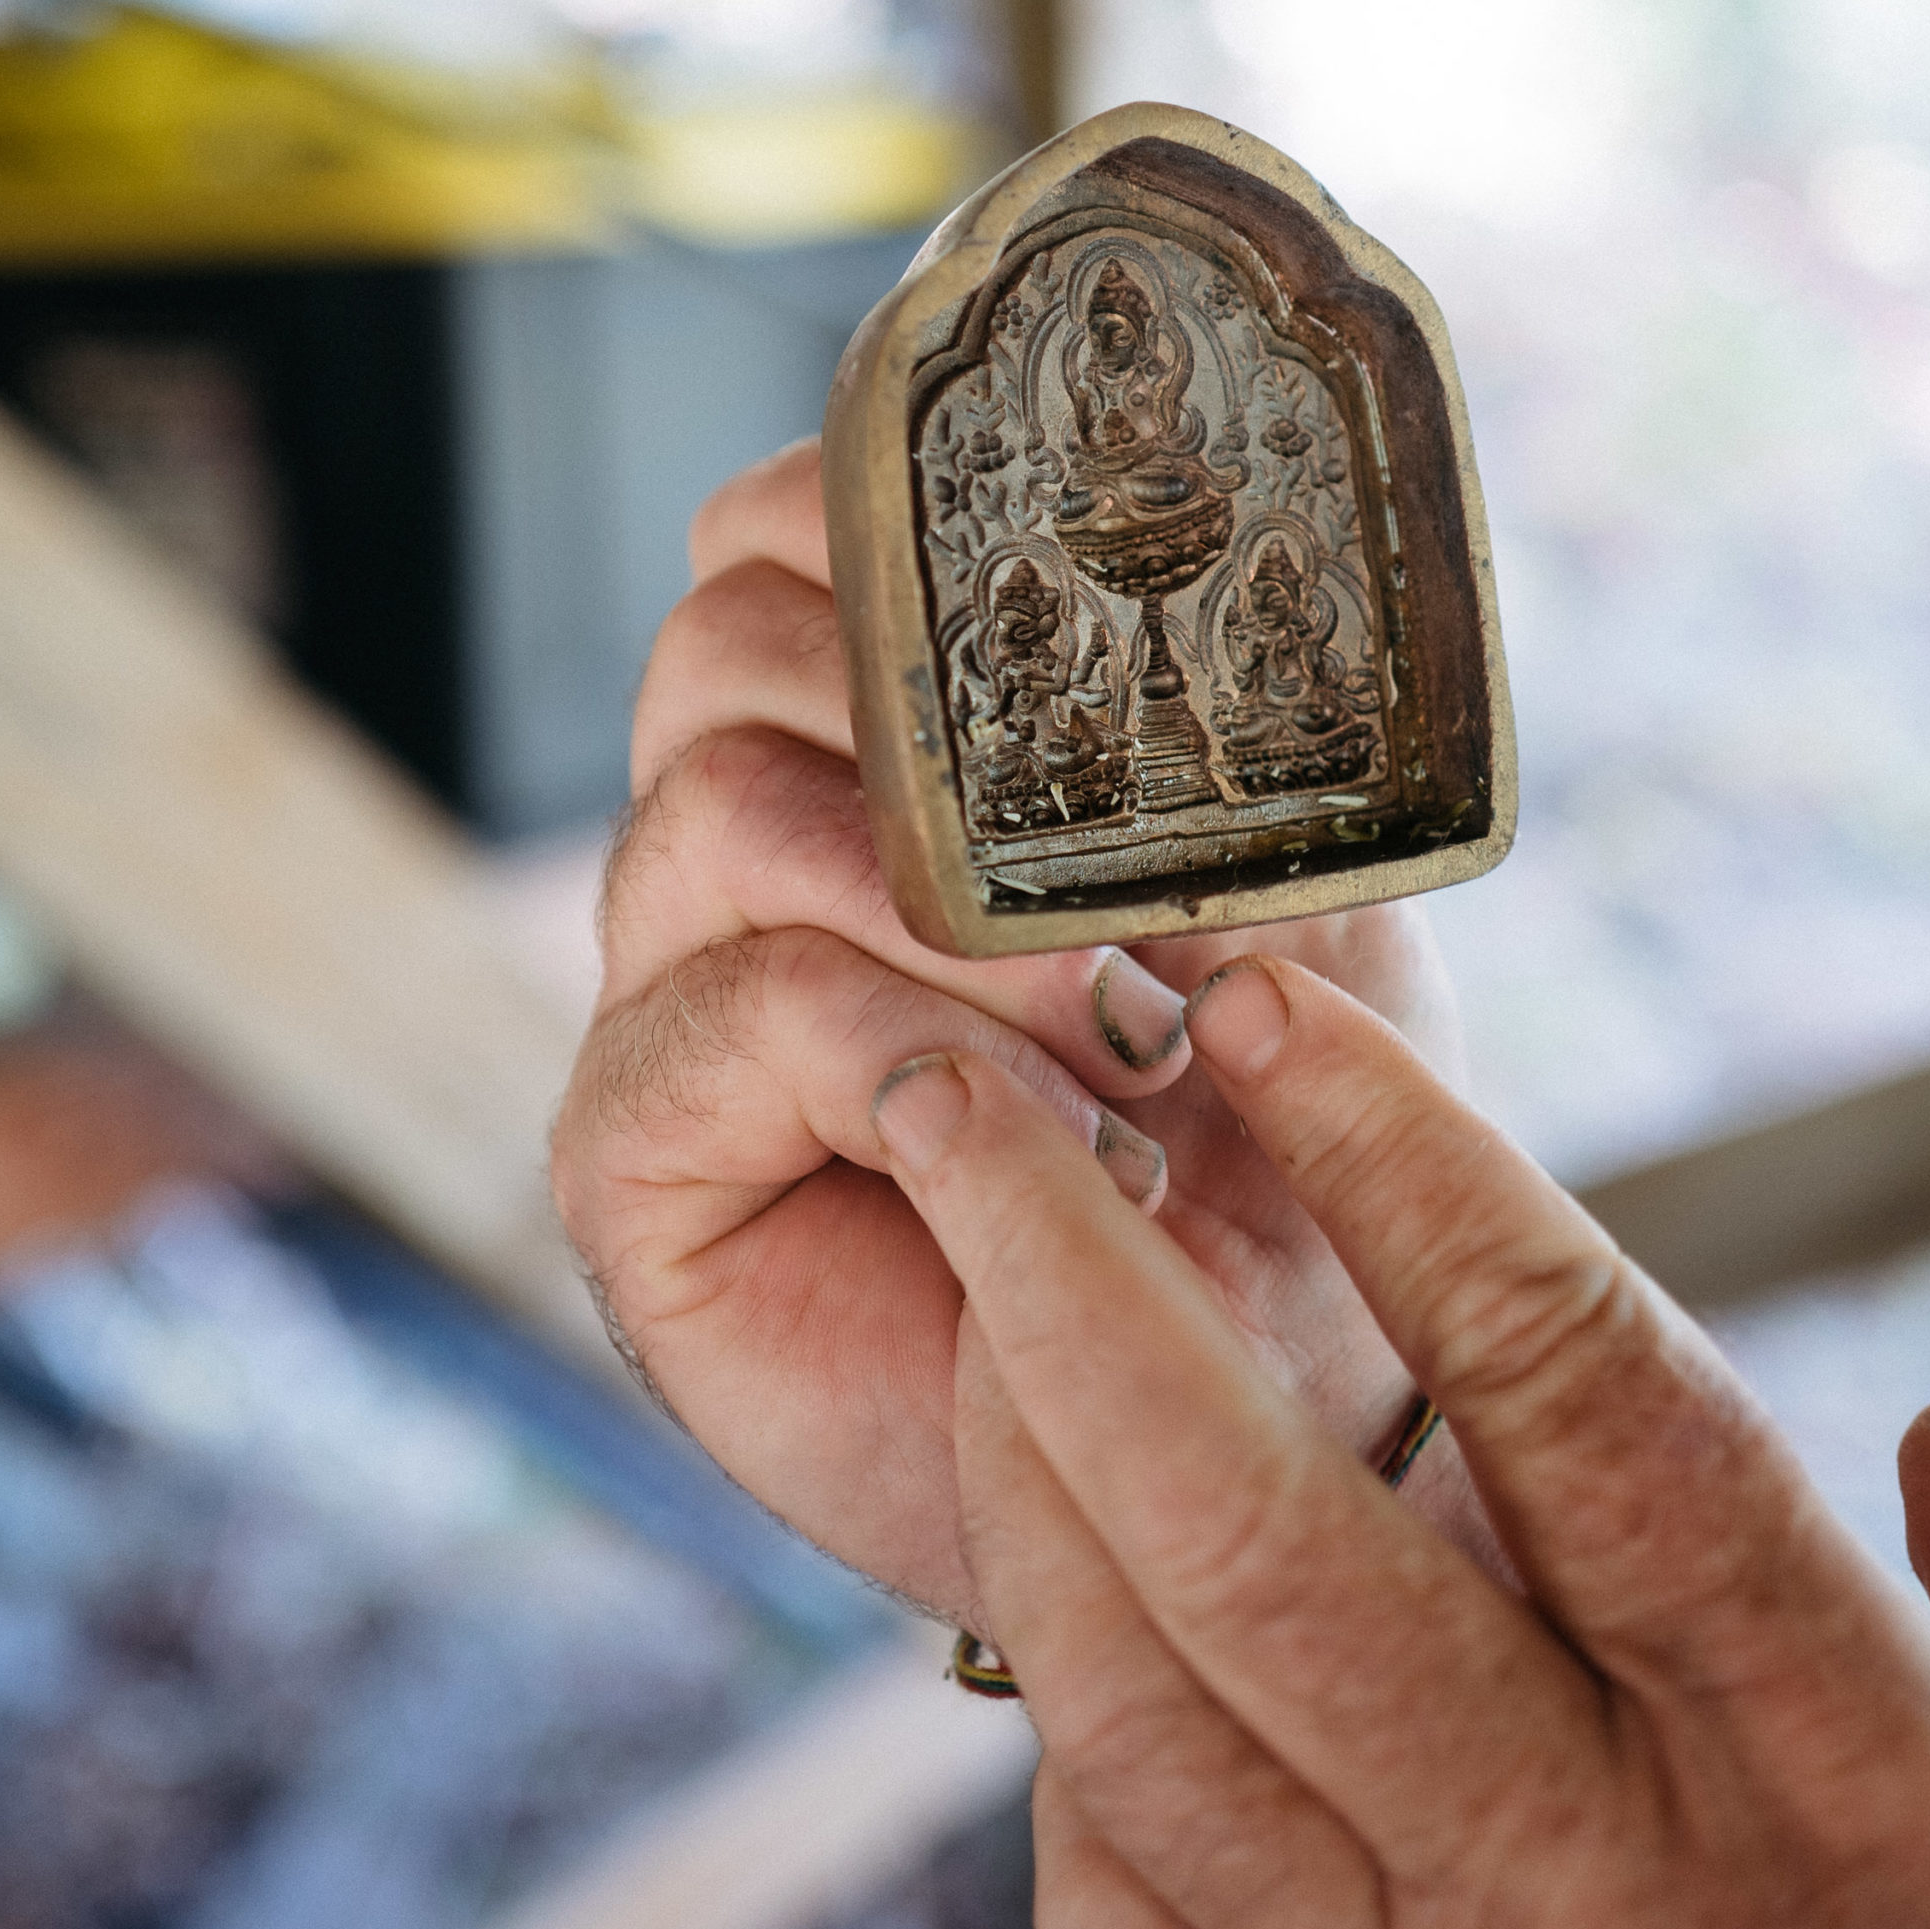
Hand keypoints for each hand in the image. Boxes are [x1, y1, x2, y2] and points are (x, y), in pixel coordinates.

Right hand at [552, 441, 1492, 1621]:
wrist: (1267, 1399)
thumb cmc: (1285, 1135)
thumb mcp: (1294, 908)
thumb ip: (1208, 759)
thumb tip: (1180, 605)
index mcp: (861, 752)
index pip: (775, 542)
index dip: (877, 529)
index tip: (1056, 612)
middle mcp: (735, 848)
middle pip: (724, 648)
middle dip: (938, 736)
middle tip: (1122, 887)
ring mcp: (668, 991)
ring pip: (720, 812)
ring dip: (948, 914)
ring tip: (1125, 1040)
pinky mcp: (635, 1153)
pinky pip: (729, 1016)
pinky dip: (900, 1054)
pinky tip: (1035, 1148)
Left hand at [870, 958, 1929, 1928]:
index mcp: (1853, 1785)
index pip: (1589, 1402)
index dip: (1418, 1169)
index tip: (1274, 1008)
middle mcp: (1606, 1917)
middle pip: (1266, 1541)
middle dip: (1072, 1278)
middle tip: (958, 1091)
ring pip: (1137, 1708)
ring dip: (1021, 1459)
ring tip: (977, 1282)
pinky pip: (1119, 1908)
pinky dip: (1073, 1712)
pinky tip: (1080, 1588)